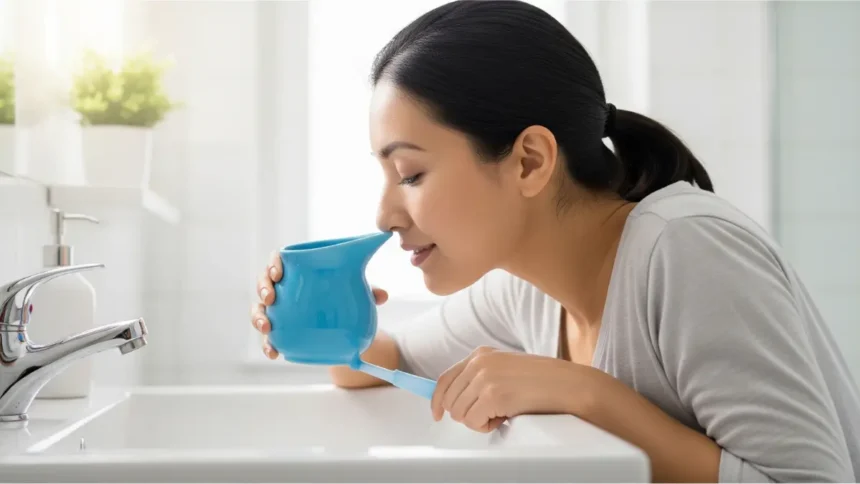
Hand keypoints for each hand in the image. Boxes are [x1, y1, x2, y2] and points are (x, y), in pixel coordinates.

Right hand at [250, 250, 388, 358]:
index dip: (273, 263)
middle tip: (271, 298)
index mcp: (295, 269)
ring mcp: (277, 309)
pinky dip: (268, 344)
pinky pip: (268, 336)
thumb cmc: (341, 296)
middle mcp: (281, 287)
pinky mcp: (279, 330)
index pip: (277, 260)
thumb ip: (367, 291)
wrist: (340, 321)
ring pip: (259, 309)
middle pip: (263, 283)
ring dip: (258, 317)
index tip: (278, 272)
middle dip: (262, 289)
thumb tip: (382, 295)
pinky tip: (273, 353)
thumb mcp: (354, 291)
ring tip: (267, 326)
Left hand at [431, 346, 589, 432]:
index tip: (437, 414)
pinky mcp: (492, 394)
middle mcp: (479, 362)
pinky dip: (487, 426)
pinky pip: (473, 422)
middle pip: (449, 400)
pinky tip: (506, 416)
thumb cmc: (541, 381)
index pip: (445, 379)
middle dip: (467, 413)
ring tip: (502, 412)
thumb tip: (455, 400)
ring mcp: (484, 377)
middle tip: (491, 413)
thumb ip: (479, 377)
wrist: (566, 385)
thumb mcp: (504, 370)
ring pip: (459, 413)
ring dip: (479, 420)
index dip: (437, 400)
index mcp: (481, 354)